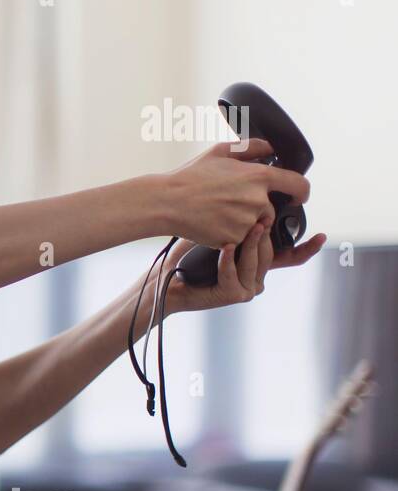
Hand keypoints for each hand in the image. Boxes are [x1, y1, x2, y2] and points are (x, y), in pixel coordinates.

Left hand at [159, 224, 326, 314]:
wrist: (168, 276)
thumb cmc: (190, 252)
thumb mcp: (219, 231)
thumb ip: (241, 220)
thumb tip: (258, 197)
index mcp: (259, 261)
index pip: (291, 256)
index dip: (308, 248)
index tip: (322, 236)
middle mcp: (257, 276)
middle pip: (270, 253)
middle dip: (265, 235)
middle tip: (264, 218)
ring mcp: (247, 287)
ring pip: (255, 262)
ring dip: (249, 244)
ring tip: (249, 228)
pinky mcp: (234, 294)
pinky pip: (233, 273)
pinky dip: (227, 260)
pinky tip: (225, 249)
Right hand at [161, 140, 310, 247]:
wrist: (167, 203)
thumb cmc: (190, 177)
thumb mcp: (220, 152)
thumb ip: (252, 147)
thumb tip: (271, 148)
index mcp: (259, 176)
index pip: (299, 185)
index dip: (301, 192)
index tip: (296, 197)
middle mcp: (258, 200)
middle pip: (272, 209)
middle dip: (258, 208)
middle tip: (230, 204)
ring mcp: (247, 222)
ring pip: (255, 225)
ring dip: (243, 222)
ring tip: (217, 212)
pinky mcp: (235, 239)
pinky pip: (240, 239)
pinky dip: (230, 233)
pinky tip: (212, 223)